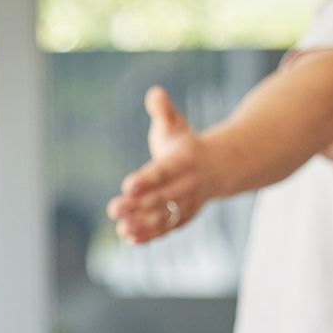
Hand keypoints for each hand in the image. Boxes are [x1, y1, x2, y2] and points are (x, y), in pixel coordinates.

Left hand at [105, 86, 209, 244]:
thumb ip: (164, 112)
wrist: (218, 168)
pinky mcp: (184, 217)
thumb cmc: (186, 145)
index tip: (128, 185)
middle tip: (113, 208)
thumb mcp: (176, 125)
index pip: (163, 171)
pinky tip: (130, 239)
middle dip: (137, 205)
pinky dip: (150, 235)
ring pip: (164, 216)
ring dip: (142, 224)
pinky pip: (167, 228)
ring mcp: (187, 203)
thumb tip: (155, 93)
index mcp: (184, 160)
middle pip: (161, 197)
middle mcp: (188, 184)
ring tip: (121, 228)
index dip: (146, 180)